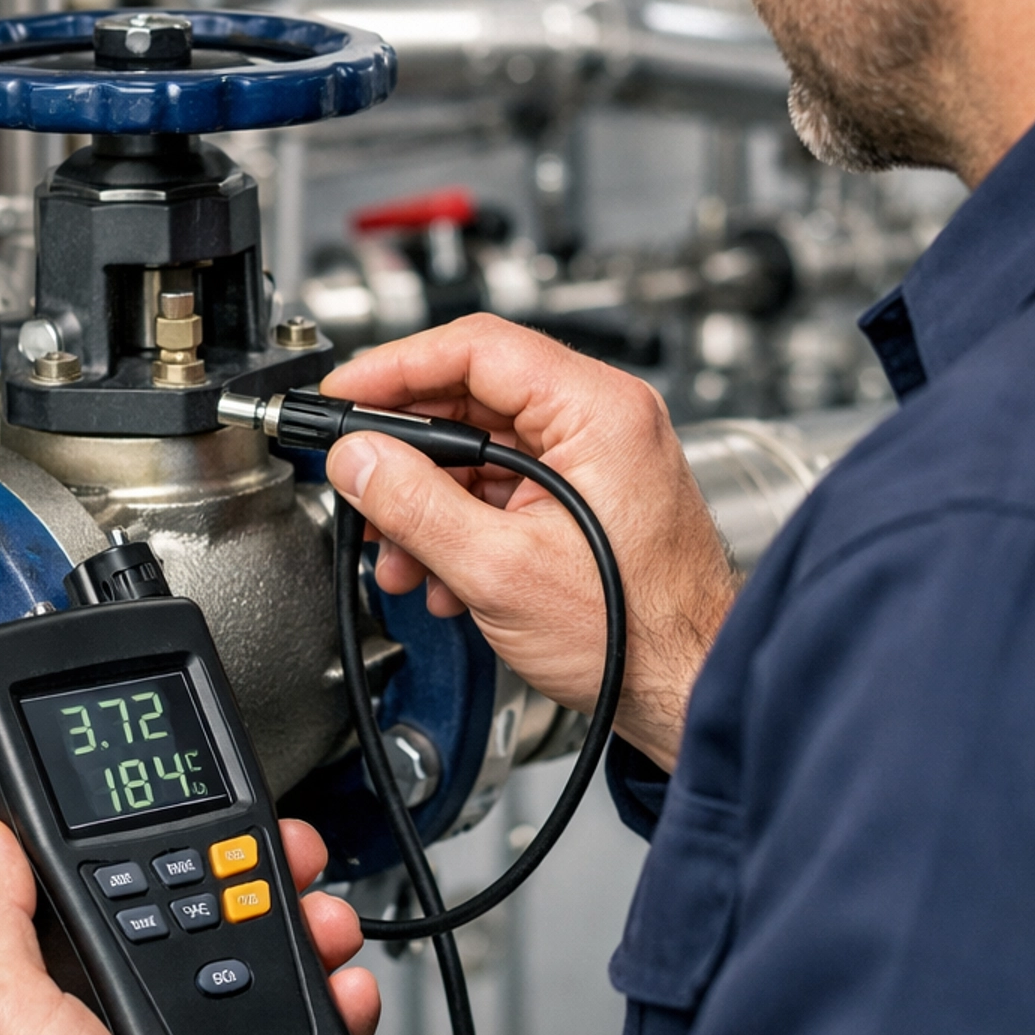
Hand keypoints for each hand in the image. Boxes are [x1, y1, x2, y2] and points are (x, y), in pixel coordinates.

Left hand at [0, 816, 378, 1034]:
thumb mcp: (0, 1016)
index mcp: (14, 1024)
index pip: (71, 914)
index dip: (129, 865)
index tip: (182, 832)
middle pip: (169, 937)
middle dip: (235, 894)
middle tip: (283, 864)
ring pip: (237, 983)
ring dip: (292, 942)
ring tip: (324, 919)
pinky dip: (322, 1017)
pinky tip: (339, 990)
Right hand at [324, 314, 736, 773]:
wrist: (688, 687)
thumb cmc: (637, 633)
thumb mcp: (500, 570)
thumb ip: (416, 505)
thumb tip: (358, 460)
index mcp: (598, 411)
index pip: (477, 348)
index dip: (397, 366)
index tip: (346, 394)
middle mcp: (604, 420)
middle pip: (474, 396)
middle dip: (405, 449)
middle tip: (355, 476)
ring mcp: (598, 458)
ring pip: (483, 448)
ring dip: (428, 497)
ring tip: (396, 547)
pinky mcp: (589, 497)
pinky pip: (505, 486)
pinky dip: (462, 521)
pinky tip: (438, 569)